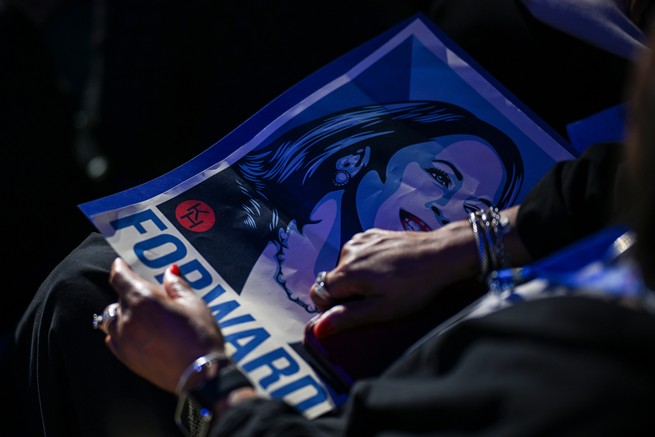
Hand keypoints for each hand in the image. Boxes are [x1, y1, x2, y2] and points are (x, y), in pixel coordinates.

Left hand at [104, 258, 224, 392]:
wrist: (201, 375)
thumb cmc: (200, 336)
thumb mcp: (193, 304)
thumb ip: (177, 285)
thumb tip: (170, 272)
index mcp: (142, 300)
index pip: (120, 277)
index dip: (120, 268)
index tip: (121, 264)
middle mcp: (127, 319)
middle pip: (119, 297)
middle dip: (132, 292)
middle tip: (152, 294)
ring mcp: (123, 340)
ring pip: (113, 319)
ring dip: (124, 312)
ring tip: (144, 315)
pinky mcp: (126, 358)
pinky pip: (114, 338)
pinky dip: (122, 331)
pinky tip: (139, 332)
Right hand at [308, 220, 480, 337]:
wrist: (441, 254)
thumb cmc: (414, 286)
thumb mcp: (382, 309)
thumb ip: (347, 317)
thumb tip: (317, 328)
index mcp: (347, 272)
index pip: (318, 293)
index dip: (331, 307)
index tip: (354, 310)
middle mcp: (347, 252)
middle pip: (332, 280)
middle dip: (347, 292)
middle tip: (376, 298)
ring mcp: (360, 239)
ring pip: (345, 267)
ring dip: (357, 277)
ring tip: (385, 282)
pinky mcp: (371, 234)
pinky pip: (358, 253)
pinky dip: (366, 262)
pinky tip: (388, 268)